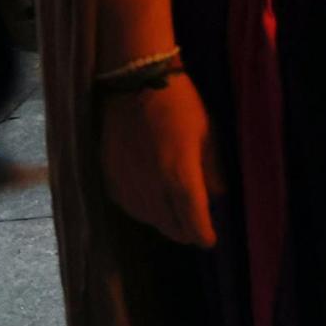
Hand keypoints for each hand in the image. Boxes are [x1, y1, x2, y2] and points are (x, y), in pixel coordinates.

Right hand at [98, 75, 223, 248]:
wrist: (134, 84)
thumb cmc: (179, 104)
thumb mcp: (207, 133)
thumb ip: (213, 169)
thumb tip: (217, 195)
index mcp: (180, 175)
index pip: (193, 219)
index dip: (203, 235)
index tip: (210, 242)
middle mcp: (151, 187)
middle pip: (169, 225)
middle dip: (185, 232)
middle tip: (196, 233)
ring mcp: (127, 184)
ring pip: (147, 219)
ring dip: (164, 224)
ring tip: (177, 222)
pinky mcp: (108, 178)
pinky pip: (128, 206)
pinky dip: (144, 211)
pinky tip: (152, 206)